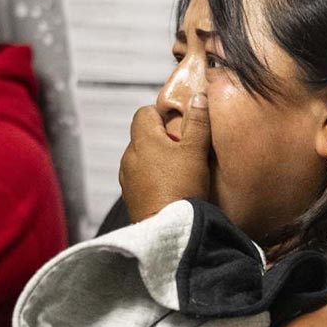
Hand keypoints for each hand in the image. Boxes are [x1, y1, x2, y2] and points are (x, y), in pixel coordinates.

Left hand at [119, 93, 211, 222]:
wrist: (169, 229)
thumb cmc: (182, 187)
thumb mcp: (196, 151)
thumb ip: (199, 122)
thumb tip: (199, 97)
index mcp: (142, 140)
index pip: (144, 112)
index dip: (161, 113)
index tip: (179, 123)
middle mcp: (129, 156)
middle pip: (143, 136)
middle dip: (162, 138)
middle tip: (185, 148)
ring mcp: (127, 178)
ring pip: (141, 158)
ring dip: (157, 159)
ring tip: (179, 170)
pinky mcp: (130, 197)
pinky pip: (140, 178)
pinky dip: (152, 178)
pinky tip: (170, 187)